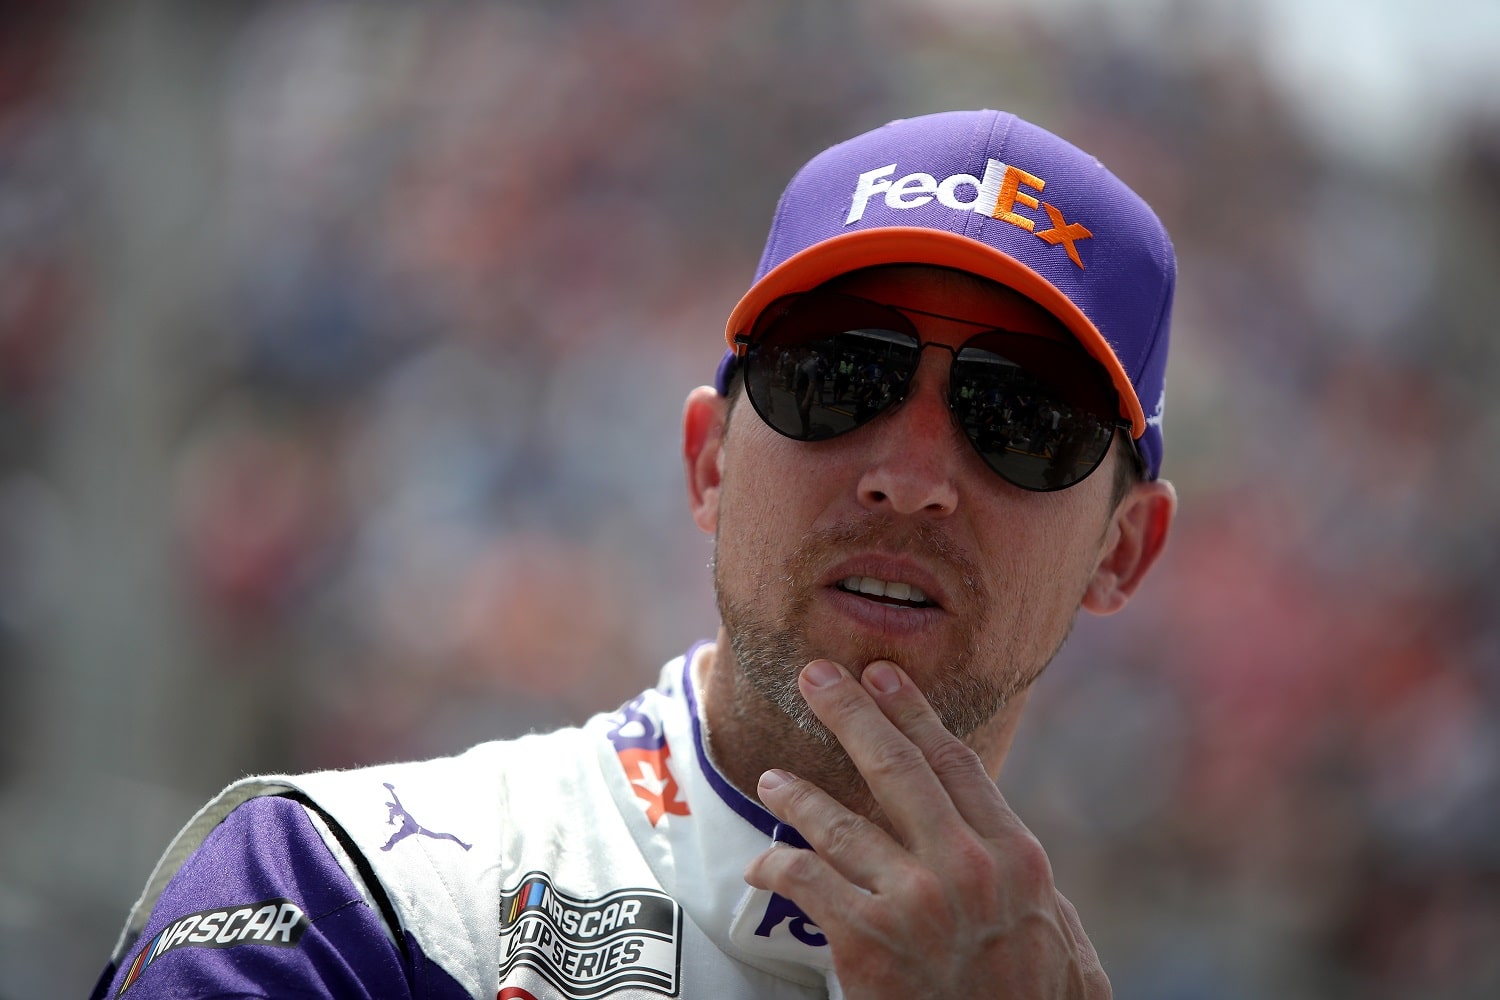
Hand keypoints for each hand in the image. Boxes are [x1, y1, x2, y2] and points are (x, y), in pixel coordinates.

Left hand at [743, 658, 1109, 998]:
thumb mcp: (1060, 935)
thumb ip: (1026, 883)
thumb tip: (999, 844)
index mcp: (1016, 857)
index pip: (956, 764)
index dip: (913, 713)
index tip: (882, 676)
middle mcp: (967, 868)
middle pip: (898, 770)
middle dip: (851, 715)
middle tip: (816, 676)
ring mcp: (915, 902)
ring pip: (841, 824)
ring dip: (800, 795)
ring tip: (772, 780)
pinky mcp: (867, 941)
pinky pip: (808, 882)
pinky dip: (779, 866)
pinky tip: (764, 863)